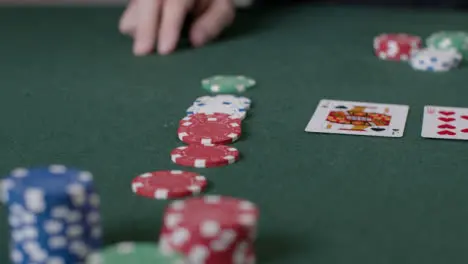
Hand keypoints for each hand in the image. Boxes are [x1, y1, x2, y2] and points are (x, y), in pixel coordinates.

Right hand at [119, 0, 235, 55]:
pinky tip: (152, 36)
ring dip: (141, 30)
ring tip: (153, 43)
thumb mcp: (222, 10)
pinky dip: (137, 31)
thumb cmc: (211, 1)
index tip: (166, 49)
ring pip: (133, 12)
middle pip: (147, 1)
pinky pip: (128, 21)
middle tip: (143, 52)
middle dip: (145, 28)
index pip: (175, 2)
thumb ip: (212, 23)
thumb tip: (195, 40)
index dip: (169, 25)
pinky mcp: (136, 4)